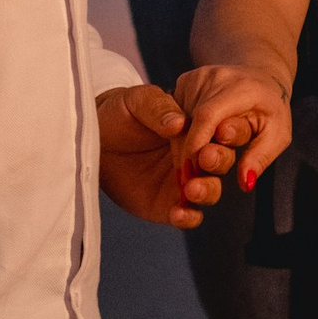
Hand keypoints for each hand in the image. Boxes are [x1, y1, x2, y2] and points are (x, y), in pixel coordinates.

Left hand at [97, 81, 242, 228]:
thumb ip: (158, 108)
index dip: (227, 132)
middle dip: (220, 161)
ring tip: (191, 189)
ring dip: (207, 191)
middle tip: (207, 159)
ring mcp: (183, 182)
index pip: (222, 130)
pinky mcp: (167, 205)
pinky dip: (188, 217)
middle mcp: (195, 155)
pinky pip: (187, 215)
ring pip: (210, 191)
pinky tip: (179, 213)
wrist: (91, 140)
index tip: (220, 132)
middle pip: (222, 161)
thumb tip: (179, 123)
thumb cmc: (117, 113)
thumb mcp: (136, 101)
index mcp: (196, 127)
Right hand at [172, 63, 293, 193]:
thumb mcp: (277, 135)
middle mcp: (215, 77)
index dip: (196, 144)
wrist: (261, 79)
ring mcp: (197, 77)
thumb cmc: (270, 110)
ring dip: (182, 147)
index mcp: (241, 88)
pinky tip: (192, 145)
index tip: (194, 171)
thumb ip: (260, 157)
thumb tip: (245, 182)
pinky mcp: (184, 81)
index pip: (208, 116)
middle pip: (190, 121)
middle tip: (191, 178)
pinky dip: (181, 135)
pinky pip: (175, 114)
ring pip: (179, 121)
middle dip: (189, 153)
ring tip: (195, 163)